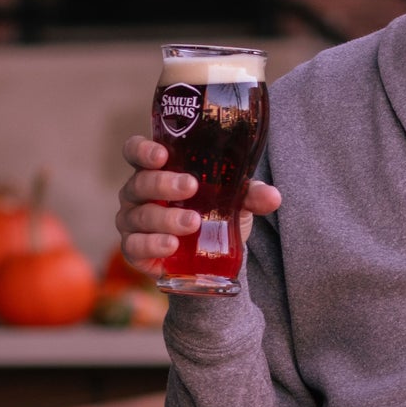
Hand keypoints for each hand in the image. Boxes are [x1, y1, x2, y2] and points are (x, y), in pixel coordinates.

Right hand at [115, 135, 281, 275]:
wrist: (212, 256)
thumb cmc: (215, 212)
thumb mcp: (236, 199)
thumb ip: (252, 194)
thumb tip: (272, 196)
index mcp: (157, 170)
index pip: (136, 151)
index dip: (142, 150)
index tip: (162, 155)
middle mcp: (138, 192)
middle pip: (139, 183)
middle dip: (164, 184)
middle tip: (191, 187)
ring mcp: (132, 221)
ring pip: (140, 216)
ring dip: (166, 218)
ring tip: (193, 223)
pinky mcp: (135, 250)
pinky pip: (134, 246)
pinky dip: (152, 245)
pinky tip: (171, 245)